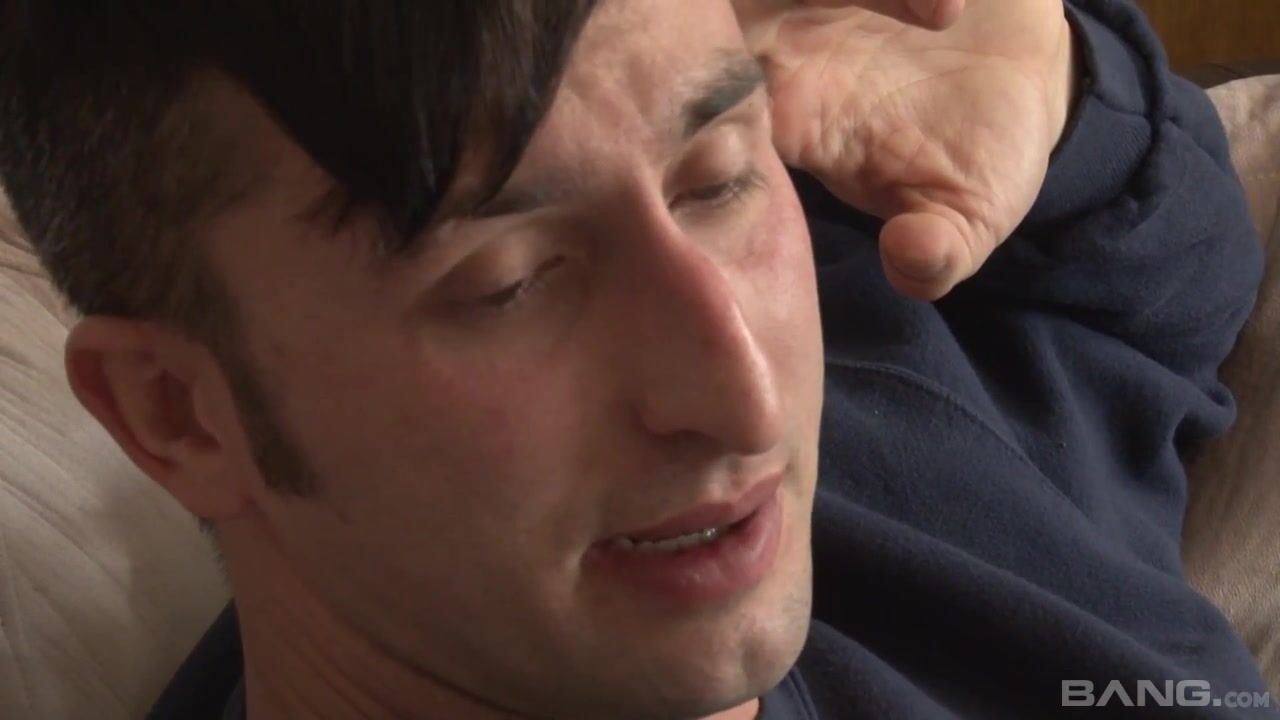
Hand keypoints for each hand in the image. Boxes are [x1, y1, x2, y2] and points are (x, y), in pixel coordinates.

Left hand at [735, 0, 1077, 299]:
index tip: (785, 108)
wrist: (1035, 75)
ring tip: (948, 14)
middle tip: (885, 25)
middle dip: (750, 17)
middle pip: (722, 17)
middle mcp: (783, 43)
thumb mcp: (968, 215)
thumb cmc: (977, 154)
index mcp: (788, 115)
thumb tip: (911, 260)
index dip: (717, 104)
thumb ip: (937, 253)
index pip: (708, 110)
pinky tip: (956, 3)